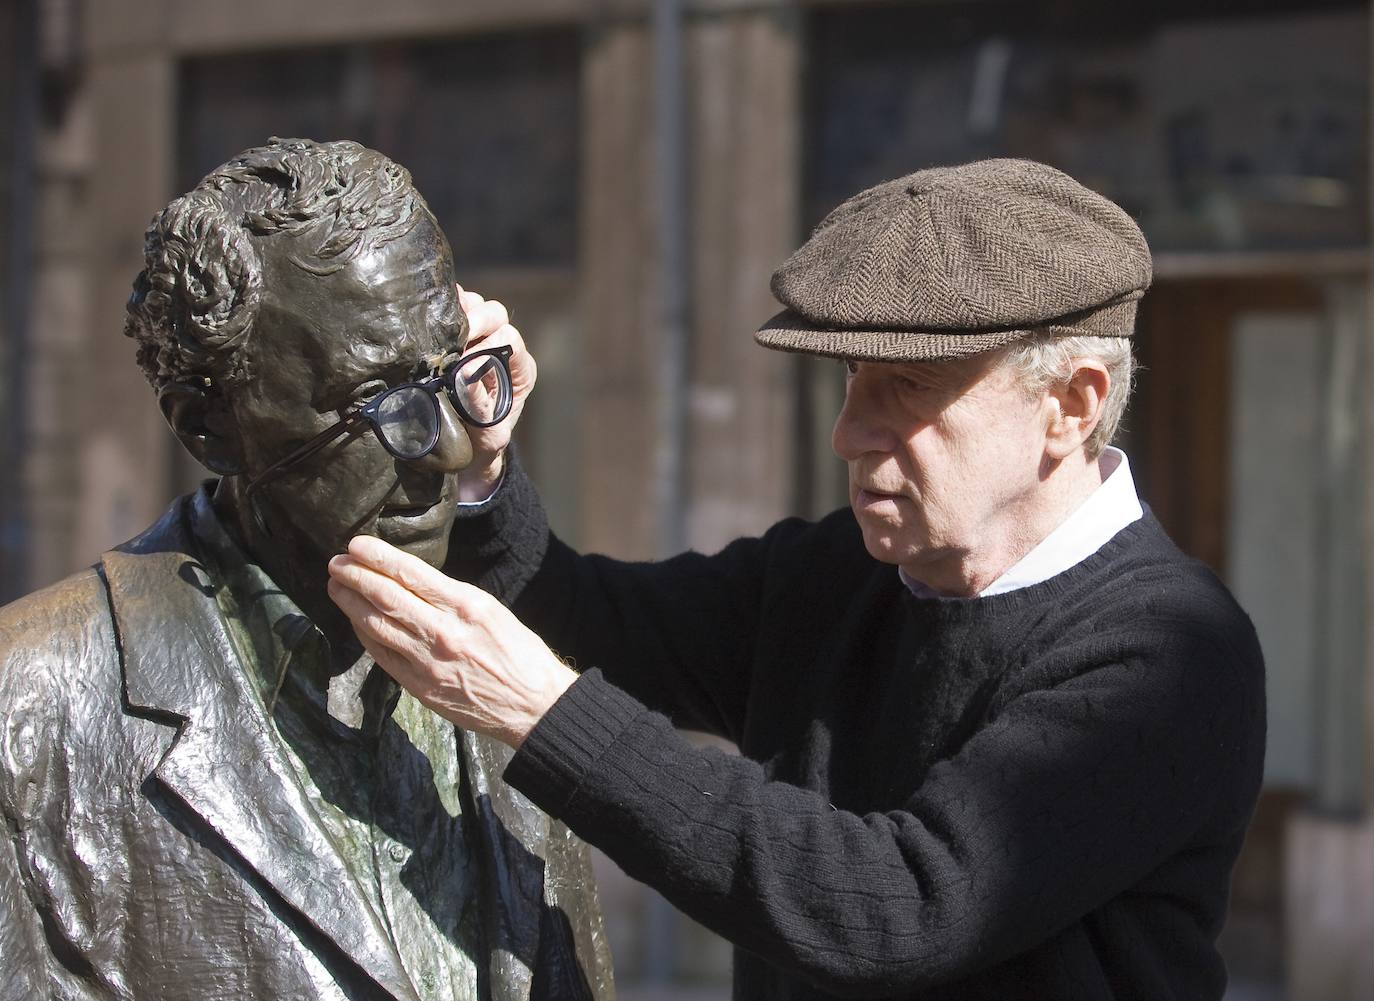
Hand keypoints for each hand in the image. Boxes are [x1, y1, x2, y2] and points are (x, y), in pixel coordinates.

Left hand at [327, 534, 575, 745]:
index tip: (356, 544)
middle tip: (336, 562)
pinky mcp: (420, 687)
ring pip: (377, 625)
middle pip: (386, 597)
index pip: (411, 574)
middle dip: (355, 575)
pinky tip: (354, 620)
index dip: (378, 557)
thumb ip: (452, 597)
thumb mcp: (491, 610)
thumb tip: (413, 582)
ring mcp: (428, 662)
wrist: (534, 705)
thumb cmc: (519, 653)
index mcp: (466, 606)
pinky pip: (383, 655)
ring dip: (350, 603)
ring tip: (336, 586)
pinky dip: (365, 634)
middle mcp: (443, 632)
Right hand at [455, 286, 536, 501]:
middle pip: (496, 314)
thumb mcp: (487, 433)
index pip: (511, 340)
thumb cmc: (482, 441)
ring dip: (457, 311)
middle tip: (457, 333)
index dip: (490, 344)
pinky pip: (452, 310)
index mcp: (520, 369)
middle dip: (476, 319)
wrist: (468, 449)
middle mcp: (503, 348)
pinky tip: (427, 315)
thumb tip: (464, 373)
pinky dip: (441, 309)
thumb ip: (480, 407)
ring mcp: (479, 338)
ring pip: (474, 305)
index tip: (467, 359)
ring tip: (439, 325)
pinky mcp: (457, 337)